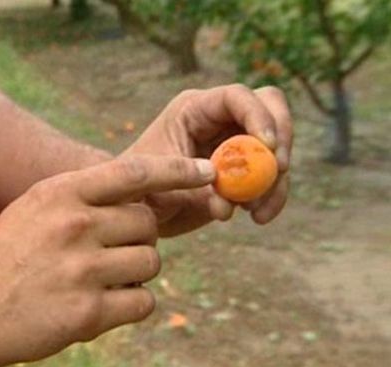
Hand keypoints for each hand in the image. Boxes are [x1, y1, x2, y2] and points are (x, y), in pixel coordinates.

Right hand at [0, 155, 215, 366]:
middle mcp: (74, 226)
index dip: (176, 170)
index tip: (206, 170)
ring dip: (136, 272)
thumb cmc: (4, 257)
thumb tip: (142, 196)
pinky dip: (132, 303)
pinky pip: (143, 301)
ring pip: (151, 262)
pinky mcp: (87, 314)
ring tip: (100, 280)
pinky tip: (102, 305)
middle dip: (139, 238)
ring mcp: (82, 270)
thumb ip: (83, 198)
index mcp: (60, 194)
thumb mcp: (34, 210)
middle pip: (148, 224)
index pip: (134, 172)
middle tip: (112, 252)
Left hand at [123, 84, 292, 236]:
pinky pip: (271, 176)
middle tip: (279, 170)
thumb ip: (196, 185)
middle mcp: (218, 119)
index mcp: (194, 109)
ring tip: (254, 211)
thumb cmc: (140, 191)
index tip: (268, 148)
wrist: (139, 214)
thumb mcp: (161, 184)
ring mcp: (234, 142)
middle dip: (280, 138)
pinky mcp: (243, 170)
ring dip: (275, 178)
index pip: (236, 96)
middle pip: (269, 107)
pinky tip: (257, 217)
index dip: (258, 116)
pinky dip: (272, 196)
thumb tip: (231, 196)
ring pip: (275, 146)